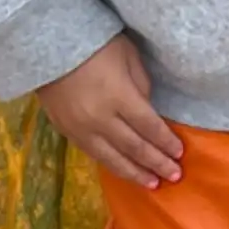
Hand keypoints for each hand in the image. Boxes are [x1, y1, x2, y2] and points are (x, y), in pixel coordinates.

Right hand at [38, 35, 182, 188]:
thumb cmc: (95, 44)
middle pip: (134, 147)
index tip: (180, 152)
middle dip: (157, 163)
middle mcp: (101, 119)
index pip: (149, 127)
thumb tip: (148, 114)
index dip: (166, 142)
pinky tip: (125, 172)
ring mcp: (81, 129)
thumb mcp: (128, 56)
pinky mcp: (67, 133)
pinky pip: (94, 155)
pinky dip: (112, 165)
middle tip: (175, 176)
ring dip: (135, 173)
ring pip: (113, 159)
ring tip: (153, 185)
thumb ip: (142, 87)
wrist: (48, 47)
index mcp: (119, 96)